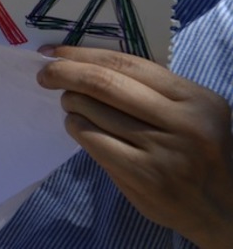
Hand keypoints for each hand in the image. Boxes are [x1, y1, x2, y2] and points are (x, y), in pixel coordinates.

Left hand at [38, 45, 232, 247]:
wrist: (224, 208)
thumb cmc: (198, 151)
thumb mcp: (192, 112)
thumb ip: (151, 90)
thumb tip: (87, 64)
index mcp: (196, 98)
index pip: (128, 65)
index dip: (85, 55)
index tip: (56, 53)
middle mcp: (183, 122)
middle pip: (106, 84)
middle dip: (66, 73)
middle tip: (45, 74)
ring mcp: (163, 151)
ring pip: (94, 111)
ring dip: (71, 102)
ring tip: (69, 102)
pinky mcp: (143, 176)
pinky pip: (92, 140)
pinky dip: (75, 126)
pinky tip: (76, 125)